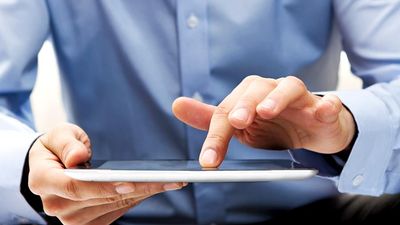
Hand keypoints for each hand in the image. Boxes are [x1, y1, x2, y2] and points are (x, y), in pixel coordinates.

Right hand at [28, 123, 186, 224]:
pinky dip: (136, 199)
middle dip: (137, 188)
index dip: (103, 186)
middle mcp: (56, 205)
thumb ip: (67, 144)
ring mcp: (72, 218)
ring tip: (169, 182)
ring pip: (113, 207)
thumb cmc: (58, 147)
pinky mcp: (88, 223)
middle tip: (167, 179)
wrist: (53, 166)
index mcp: (43, 181)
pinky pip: (116, 212)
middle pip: (101, 199)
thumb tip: (77, 158)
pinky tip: (154, 188)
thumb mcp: (59, 135)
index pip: (75, 187)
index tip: (130, 182)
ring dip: (142, 194)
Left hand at [173, 75, 355, 166]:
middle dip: (244, 104)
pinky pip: (328, 104)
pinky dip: (326, 106)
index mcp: (249, 96)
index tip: (209, 160)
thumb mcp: (240, 126)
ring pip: (289, 88)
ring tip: (268, 110)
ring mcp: (300, 99)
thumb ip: (211, 118)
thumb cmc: (274, 126)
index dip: (217, 135)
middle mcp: (272, 92)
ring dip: (277, 97)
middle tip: (236, 121)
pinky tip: (323, 110)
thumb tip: (177, 105)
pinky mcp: (324, 109)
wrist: (312, 130)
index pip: (228, 110)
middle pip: (256, 89)